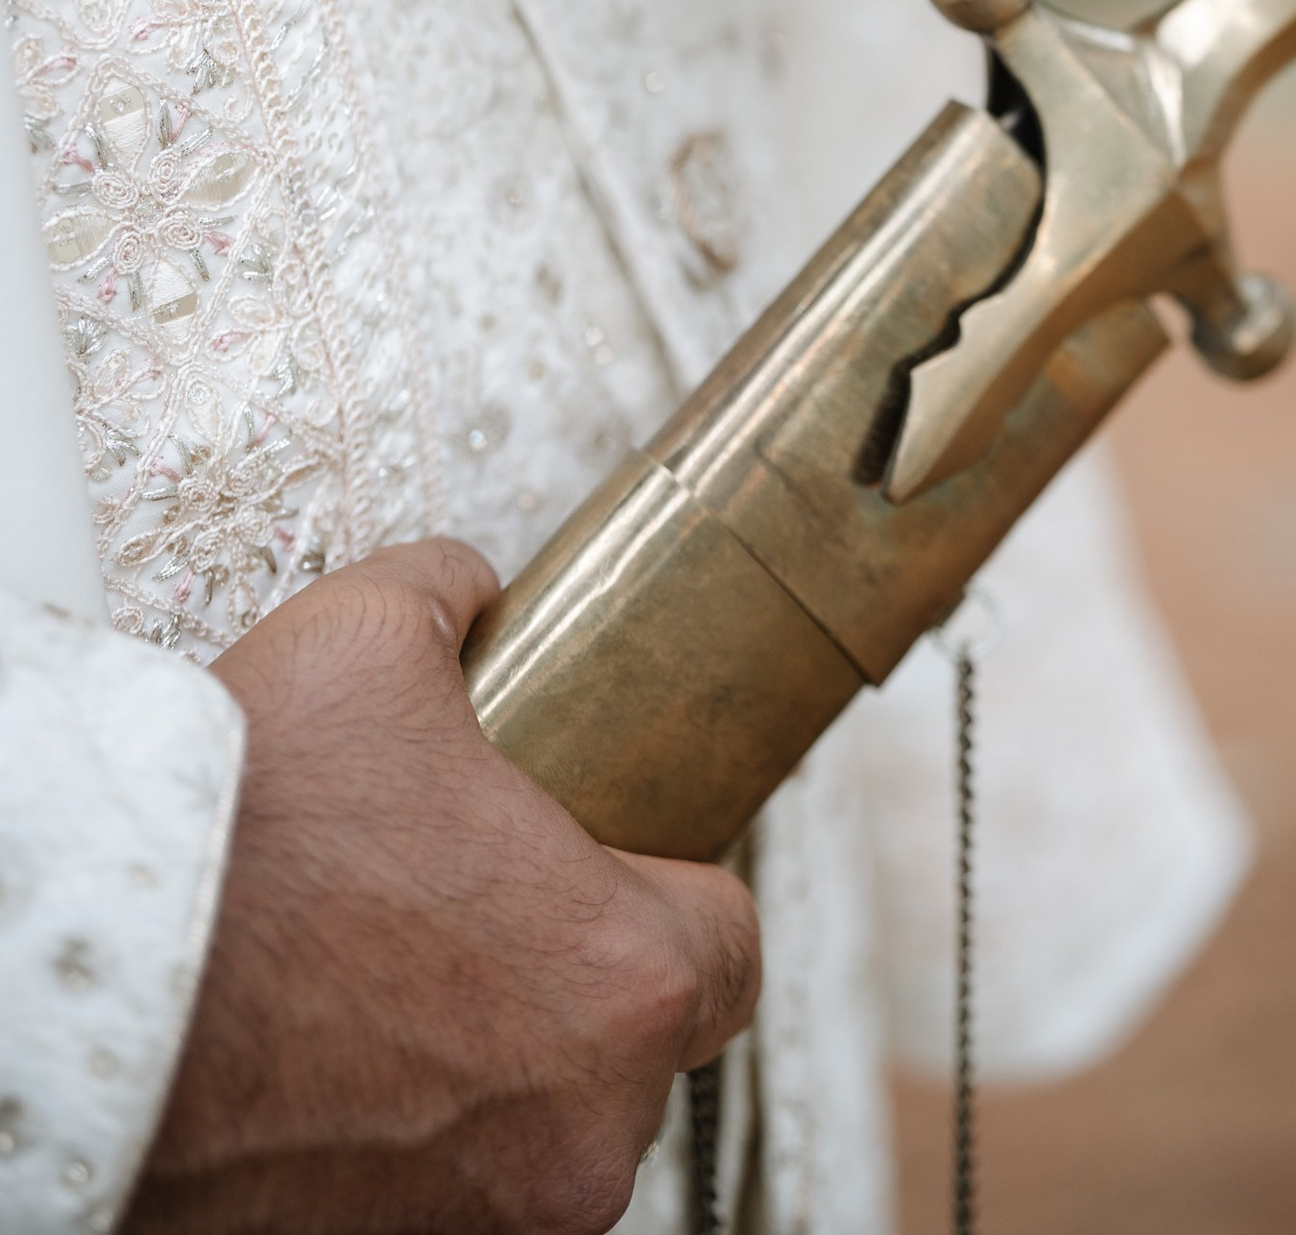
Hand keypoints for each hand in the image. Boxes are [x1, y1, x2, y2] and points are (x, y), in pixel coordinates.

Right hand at [129, 539, 759, 1234]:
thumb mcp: (372, 639)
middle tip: (486, 904)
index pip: (730, 946)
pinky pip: (441, 1188)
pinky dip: (403, 1126)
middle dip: (575, 974)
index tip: (619, 853)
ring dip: (490, 1057)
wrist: (94, 987)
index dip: (677, 885)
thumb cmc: (240, 834)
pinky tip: (335, 1046)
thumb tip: (470, 593)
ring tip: (394, 968)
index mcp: (623, 980)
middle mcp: (578, 1129)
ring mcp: (483, 1216)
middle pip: (637, 1046)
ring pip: (541, 1127)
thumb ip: (455, 602)